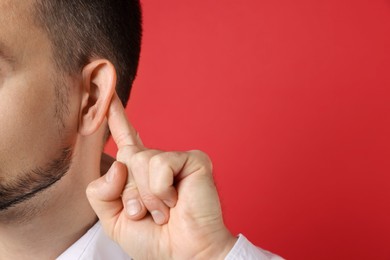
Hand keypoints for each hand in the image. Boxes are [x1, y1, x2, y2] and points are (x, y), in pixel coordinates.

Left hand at [86, 93, 236, 259]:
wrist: (185, 255)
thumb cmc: (155, 240)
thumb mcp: (114, 220)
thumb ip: (101, 191)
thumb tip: (119, 161)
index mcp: (140, 174)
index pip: (126, 139)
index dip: (116, 118)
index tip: (109, 94)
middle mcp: (157, 162)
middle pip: (126, 155)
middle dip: (129, 192)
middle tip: (147, 214)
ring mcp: (176, 159)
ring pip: (140, 159)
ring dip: (146, 195)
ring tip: (164, 210)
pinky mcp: (193, 159)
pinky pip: (160, 164)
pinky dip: (161, 189)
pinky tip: (176, 199)